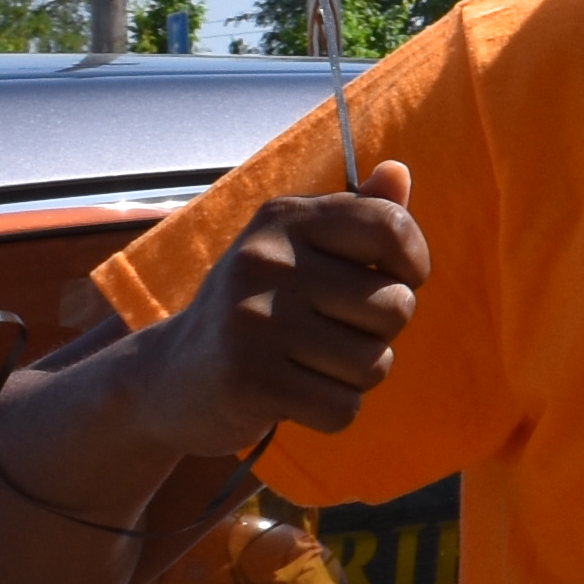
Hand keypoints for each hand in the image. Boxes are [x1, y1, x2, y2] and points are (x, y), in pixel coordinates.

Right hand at [146, 160, 423, 447]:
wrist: (170, 375)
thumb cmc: (257, 308)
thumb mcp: (297, 249)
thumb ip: (356, 213)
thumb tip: (399, 172)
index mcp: (285, 218)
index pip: (391, 226)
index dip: (413, 263)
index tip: (393, 279)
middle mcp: (266, 260)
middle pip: (396, 305)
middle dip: (378, 332)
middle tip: (330, 333)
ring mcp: (254, 320)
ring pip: (375, 363)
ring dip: (354, 376)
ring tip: (308, 364)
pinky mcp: (250, 379)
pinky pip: (343, 408)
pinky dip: (330, 411)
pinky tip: (294, 396)